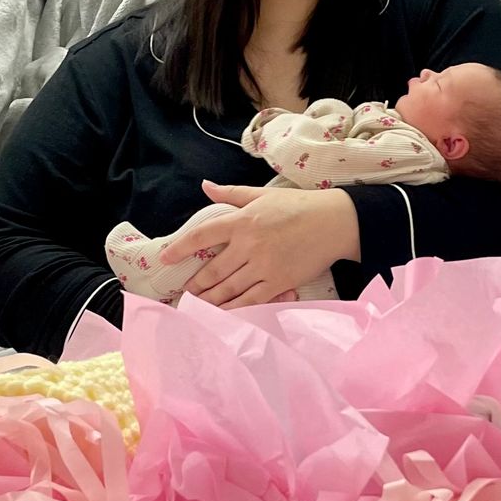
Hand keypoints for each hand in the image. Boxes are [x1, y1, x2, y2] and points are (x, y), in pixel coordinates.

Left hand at [161, 182, 359, 308]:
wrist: (335, 222)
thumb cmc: (299, 205)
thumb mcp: (263, 194)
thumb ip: (231, 194)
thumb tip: (205, 187)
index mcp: (243, 221)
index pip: (203, 236)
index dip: (180, 248)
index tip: (165, 258)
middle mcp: (249, 245)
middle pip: (213, 270)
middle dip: (195, 284)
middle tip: (182, 293)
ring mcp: (264, 266)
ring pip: (228, 289)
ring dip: (209, 300)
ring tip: (196, 306)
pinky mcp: (279, 282)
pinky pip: (251, 300)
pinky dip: (234, 309)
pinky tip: (223, 314)